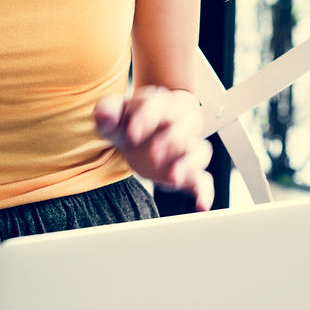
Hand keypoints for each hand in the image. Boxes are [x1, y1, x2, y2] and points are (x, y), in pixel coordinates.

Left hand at [95, 86, 213, 210]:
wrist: (141, 132)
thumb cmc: (128, 121)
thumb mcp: (114, 115)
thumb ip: (108, 112)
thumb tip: (105, 114)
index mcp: (160, 104)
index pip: (158, 105)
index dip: (146, 119)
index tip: (132, 134)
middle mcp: (180, 123)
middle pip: (186, 127)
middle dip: (172, 141)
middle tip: (154, 156)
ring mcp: (187, 147)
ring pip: (200, 151)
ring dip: (189, 164)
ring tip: (173, 178)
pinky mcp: (189, 171)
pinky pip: (205, 180)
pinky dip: (205, 193)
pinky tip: (201, 205)